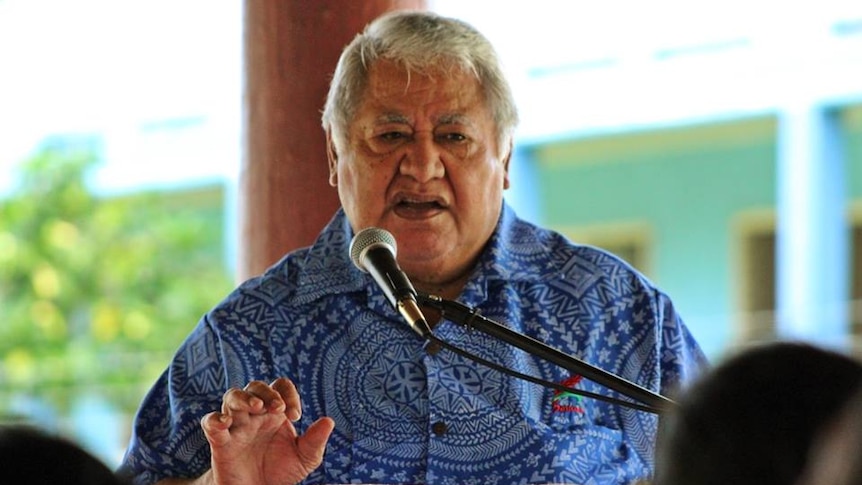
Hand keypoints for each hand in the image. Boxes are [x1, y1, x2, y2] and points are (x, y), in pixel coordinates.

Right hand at [200, 377, 334, 484]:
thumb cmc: (280, 472)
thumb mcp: (304, 458)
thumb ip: (315, 440)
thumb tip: (329, 421)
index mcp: (275, 413)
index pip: (279, 387)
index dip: (288, 393)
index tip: (295, 415)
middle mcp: (255, 415)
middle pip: (255, 387)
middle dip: (267, 393)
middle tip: (279, 408)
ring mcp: (236, 426)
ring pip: (232, 397)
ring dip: (244, 398)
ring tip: (257, 408)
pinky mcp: (220, 442)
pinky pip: (210, 422)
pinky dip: (215, 419)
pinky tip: (226, 422)